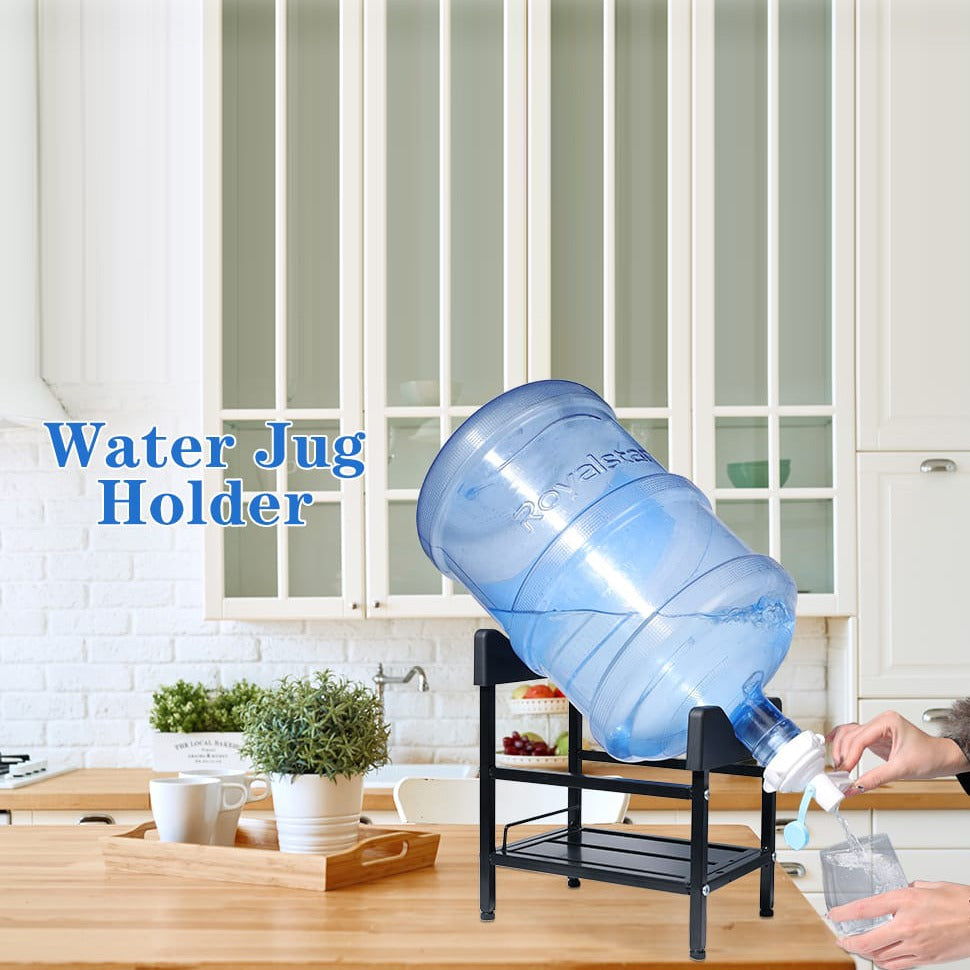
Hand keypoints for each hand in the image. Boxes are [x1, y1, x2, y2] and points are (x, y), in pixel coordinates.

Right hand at [826, 712, 969, 792]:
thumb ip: (876, 778)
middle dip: (843, 753)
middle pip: (850, 735)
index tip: (844, 771)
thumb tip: (856, 787)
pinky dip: (843, 742)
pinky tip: (833, 745)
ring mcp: (877, 729)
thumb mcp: (902, 769)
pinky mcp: (875, 737)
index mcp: (887, 721)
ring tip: (838, 766)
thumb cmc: (931, 757)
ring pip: (849, 734)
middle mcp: (880, 722)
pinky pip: (854, 737)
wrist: (944, 758)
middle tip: (839, 772)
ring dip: (841, 749)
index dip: (849, 755)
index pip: (860, 738)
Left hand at [830, 881, 969, 968]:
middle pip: (868, 939)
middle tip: (841, 940)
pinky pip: (899, 965)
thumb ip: (908, 890)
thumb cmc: (960, 902)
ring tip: (858, 948)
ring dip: (866, 953)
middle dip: (849, 942)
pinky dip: (885, 963)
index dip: (844, 914)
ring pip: (881, 956)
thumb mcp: (928, 886)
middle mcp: (907, 925)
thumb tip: (900, 892)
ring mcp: (917, 945)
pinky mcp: (927, 958)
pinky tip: (880, 959)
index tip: (833, 915)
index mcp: (904, 901)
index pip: (864, 909)